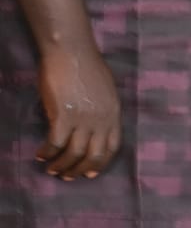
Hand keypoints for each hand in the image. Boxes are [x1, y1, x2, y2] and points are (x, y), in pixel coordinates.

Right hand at [35, 43, 120, 179]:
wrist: (72, 51)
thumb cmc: (87, 66)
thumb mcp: (105, 90)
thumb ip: (102, 110)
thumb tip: (93, 128)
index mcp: (114, 112)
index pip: (112, 147)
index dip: (101, 163)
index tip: (90, 174)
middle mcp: (101, 119)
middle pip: (94, 155)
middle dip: (80, 170)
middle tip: (66, 176)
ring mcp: (83, 118)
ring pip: (73, 153)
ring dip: (61, 165)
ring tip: (51, 169)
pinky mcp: (63, 115)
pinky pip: (55, 143)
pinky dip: (47, 153)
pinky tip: (40, 154)